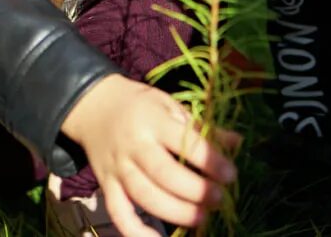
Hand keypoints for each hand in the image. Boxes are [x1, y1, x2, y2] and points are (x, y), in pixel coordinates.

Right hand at [61, 75, 239, 235]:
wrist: (93, 106)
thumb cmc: (139, 106)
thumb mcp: (169, 105)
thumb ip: (201, 127)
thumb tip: (237, 143)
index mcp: (152, 120)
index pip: (185, 142)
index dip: (210, 161)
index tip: (231, 174)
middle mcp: (133, 145)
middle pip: (163, 173)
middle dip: (194, 190)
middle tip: (218, 198)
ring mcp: (118, 167)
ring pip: (143, 195)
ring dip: (174, 211)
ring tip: (201, 218)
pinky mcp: (106, 184)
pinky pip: (118, 212)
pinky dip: (135, 231)